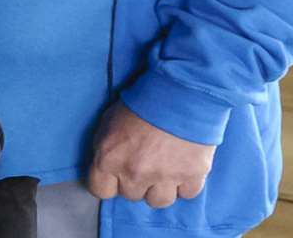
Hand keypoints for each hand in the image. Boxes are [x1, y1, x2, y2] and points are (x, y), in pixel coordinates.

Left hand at [86, 101, 215, 208]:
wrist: (180, 91)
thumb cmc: (141, 102)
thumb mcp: (109, 121)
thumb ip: (105, 148)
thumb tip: (105, 166)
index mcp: (109, 159)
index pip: (100, 190)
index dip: (107, 182)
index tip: (114, 175)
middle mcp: (135, 173)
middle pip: (130, 195)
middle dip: (135, 181)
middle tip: (143, 161)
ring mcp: (165, 177)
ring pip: (158, 201)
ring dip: (160, 187)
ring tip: (163, 168)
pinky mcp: (192, 176)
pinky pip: (186, 194)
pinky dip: (185, 183)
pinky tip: (182, 166)